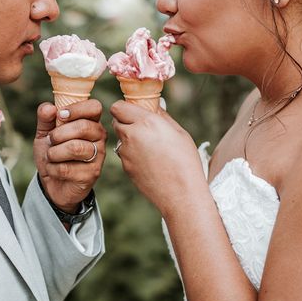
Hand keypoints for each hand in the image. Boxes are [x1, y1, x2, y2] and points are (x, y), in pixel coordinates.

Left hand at [34, 100, 106, 212]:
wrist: (53, 182)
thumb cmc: (53, 152)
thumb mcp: (45, 132)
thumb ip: (45, 118)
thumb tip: (48, 107)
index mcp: (91, 122)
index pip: (94, 107)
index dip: (77, 109)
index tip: (60, 115)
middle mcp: (99, 137)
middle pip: (83, 127)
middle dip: (59, 134)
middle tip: (51, 140)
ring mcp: (98, 156)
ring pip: (75, 148)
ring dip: (54, 152)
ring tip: (51, 156)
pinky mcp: (92, 174)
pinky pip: (67, 168)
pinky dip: (53, 168)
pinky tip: (54, 170)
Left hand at [110, 100, 203, 215]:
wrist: (181, 194)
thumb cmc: (186, 161)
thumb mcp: (179, 132)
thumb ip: (162, 116)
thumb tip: (154, 106)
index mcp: (146, 122)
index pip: (117, 107)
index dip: (124, 108)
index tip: (133, 110)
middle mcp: (132, 135)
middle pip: (116, 121)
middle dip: (125, 121)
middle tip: (141, 127)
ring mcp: (126, 152)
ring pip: (119, 138)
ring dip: (128, 138)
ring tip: (148, 146)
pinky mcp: (125, 167)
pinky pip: (124, 154)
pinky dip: (131, 154)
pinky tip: (149, 161)